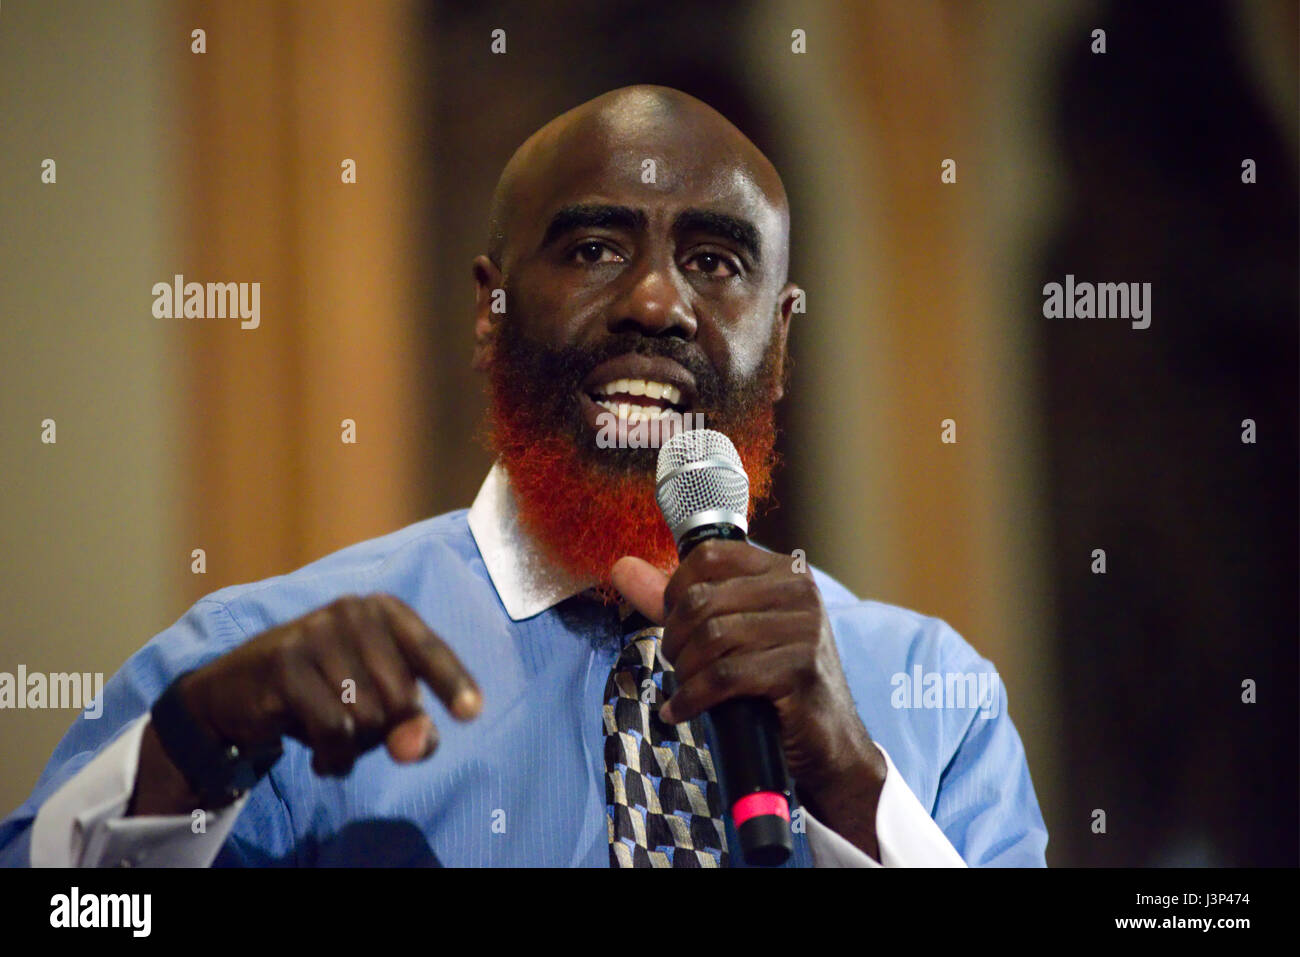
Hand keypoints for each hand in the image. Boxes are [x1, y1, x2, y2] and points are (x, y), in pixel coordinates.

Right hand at [130, 593, 480, 814]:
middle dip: (386, 733)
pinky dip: (334, 757)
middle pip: (400, 697)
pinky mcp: (284, 664)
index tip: (471, 713)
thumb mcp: (374, 706)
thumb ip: (411, 726)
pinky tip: (321, 757)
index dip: (452, 683)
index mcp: (383, 610)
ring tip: (335, 741)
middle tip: (358, 736)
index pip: (429, 650)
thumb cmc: (321, 693)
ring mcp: (315, 633)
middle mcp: (351, 611)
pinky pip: (333, 729)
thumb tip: (417, 745)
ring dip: (356, 748)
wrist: (236, 692)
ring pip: (367, 717)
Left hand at [611, 541, 885, 855]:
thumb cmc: (773, 680)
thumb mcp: (728, 630)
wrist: (827, 741)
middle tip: (676, 664)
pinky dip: (692, 698)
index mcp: (783, 570)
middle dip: (675, 638)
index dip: (676, 589)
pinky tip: (681, 711)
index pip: (709, 556)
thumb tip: (621, 567)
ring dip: (684, 670)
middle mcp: (799, 591)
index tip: (672, 622)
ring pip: (711, 637)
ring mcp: (804, 629)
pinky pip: (724, 677)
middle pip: (702, 599)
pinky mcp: (799, 670)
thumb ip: (675, 599)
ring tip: (685, 687)